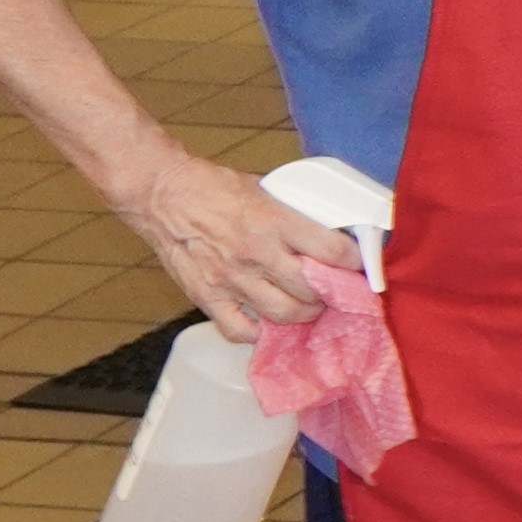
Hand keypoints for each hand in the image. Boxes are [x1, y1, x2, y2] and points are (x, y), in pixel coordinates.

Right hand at [116, 140, 358, 345]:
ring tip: (309, 307)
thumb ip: (294, 216)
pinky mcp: (207, 296)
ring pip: (284, 314)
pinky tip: (267, 324)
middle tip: (335, 293)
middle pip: (312, 290)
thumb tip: (328, 232)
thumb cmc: (214, 188)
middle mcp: (257, 253)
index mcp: (275, 221)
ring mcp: (231, 279)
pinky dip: (258, 333)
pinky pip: (240, 330)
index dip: (353, 264)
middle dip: (331, 295)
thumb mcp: (267, 191)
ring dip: (304, 315)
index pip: (332, 251)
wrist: (162, 194)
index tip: (359, 268)